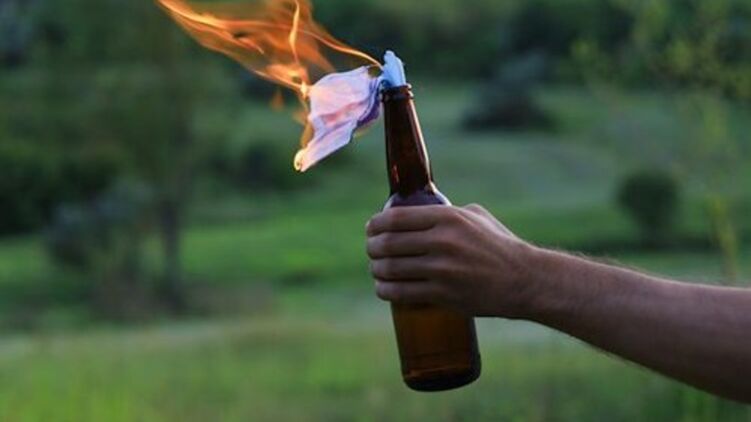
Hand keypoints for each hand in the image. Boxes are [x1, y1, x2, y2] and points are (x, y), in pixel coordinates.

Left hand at [366, 204, 539, 317]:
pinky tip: (383, 288)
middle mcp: (442, 241)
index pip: (396, 218)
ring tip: (376, 269)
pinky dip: (386, 290)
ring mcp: (442, 269)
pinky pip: (402, 292)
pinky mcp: (443, 294)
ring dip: (376, 270)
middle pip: (389, 244)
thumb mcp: (476, 216)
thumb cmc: (499, 245)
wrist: (523, 279)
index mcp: (448, 218)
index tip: (371, 229)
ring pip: (391, 269)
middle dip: (373, 248)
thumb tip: (418, 213)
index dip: (376, 224)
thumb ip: (447, 212)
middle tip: (372, 251)